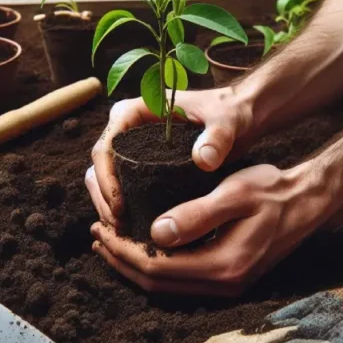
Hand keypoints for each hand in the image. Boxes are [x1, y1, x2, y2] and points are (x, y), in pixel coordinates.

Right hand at [86, 87, 253, 226]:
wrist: (241, 114)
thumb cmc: (231, 112)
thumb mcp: (225, 122)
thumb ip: (217, 137)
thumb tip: (203, 160)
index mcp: (136, 111)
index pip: (107, 147)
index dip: (106, 179)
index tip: (120, 206)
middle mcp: (129, 126)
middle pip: (100, 165)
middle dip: (104, 197)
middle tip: (119, 226)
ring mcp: (135, 144)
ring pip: (107, 176)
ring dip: (108, 203)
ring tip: (124, 230)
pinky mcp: (145, 160)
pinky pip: (122, 183)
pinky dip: (122, 203)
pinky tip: (132, 226)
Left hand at [90, 162, 334, 296]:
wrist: (308, 201)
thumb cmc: (273, 191)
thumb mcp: (233, 194)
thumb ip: (195, 215)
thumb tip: (155, 232)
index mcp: (223, 265)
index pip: (157, 267)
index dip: (123, 250)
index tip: (102, 227)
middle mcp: (225, 284)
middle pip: (157, 285)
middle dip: (121, 260)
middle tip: (97, 235)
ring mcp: (228, 285)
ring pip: (167, 286)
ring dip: (135, 265)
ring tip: (110, 242)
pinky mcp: (229, 278)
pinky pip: (181, 280)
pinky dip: (155, 265)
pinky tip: (143, 247)